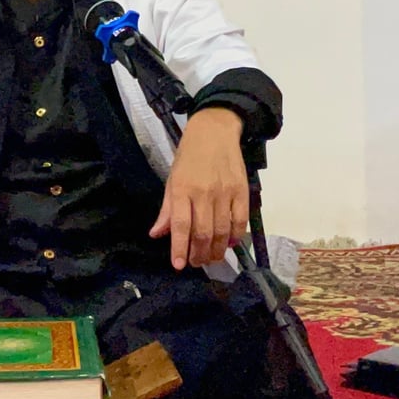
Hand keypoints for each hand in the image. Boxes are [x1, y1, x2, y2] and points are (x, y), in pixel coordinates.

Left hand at [149, 107, 248, 269]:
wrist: (214, 132)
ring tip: (211, 258)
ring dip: (217, 250)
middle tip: (196, 263)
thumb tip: (157, 234)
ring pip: (222, 231)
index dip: (179, 248)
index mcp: (182, 189)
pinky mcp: (242, 191)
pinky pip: (241, 221)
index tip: (178, 265)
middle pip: (203, 233)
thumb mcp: (172, 180)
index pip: (180, 225)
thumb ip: (167, 210)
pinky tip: (229, 243)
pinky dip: (235, 237)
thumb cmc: (189, 157)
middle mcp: (203, 193)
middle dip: (199, 254)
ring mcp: (225, 193)